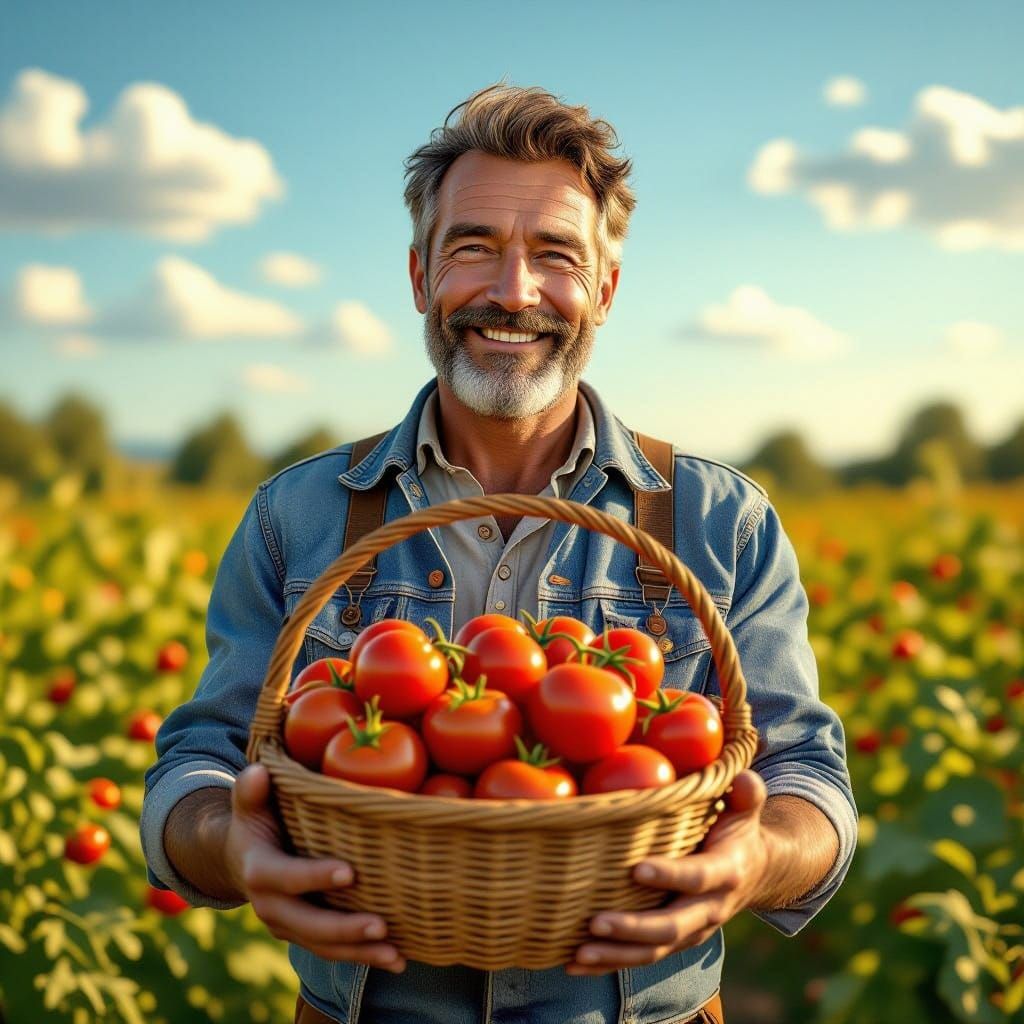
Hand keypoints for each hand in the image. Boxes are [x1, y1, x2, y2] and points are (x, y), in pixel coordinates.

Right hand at [226, 763, 405, 971]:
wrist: (240, 859)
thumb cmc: (256, 821)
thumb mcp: (250, 804)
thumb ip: (252, 790)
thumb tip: (260, 772)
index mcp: (259, 870)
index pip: (285, 876)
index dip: (315, 876)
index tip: (350, 872)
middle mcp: (270, 906)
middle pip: (307, 923)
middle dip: (344, 928)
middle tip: (382, 925)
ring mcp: (287, 925)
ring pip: (323, 946)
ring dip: (360, 952)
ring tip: (397, 954)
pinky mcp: (303, 935)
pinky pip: (333, 952)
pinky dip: (363, 957)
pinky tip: (398, 958)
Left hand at [567, 770, 768, 974]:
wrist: (755, 872)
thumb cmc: (737, 830)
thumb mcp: (746, 808)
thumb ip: (746, 792)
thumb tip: (741, 777)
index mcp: (726, 873)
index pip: (697, 878)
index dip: (670, 875)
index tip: (636, 869)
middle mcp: (709, 910)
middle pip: (671, 927)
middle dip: (633, 929)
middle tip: (596, 923)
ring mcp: (690, 931)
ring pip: (654, 952)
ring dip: (615, 954)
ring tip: (578, 953)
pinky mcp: (673, 942)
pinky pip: (641, 958)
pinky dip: (608, 963)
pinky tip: (573, 964)